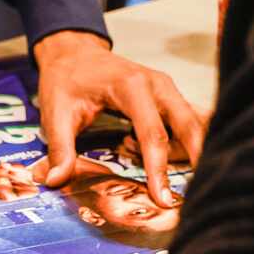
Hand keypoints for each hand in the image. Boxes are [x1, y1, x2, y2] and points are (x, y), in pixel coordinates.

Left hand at [33, 31, 206, 207]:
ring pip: (194, 122)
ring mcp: (166, 88)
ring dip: (189, 150)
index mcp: (131, 86)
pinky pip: (190, 119)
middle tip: (194, 195)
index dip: (159, 169)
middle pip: (189, 124)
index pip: (153, 133)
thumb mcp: (56, 112)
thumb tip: (56, 181)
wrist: (74, 52)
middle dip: (197, 158)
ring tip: (164, 173)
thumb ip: (60, 147)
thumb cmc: (66, 80)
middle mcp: (157, 84)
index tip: (163, 200)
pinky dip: (188, 141)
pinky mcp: (168, 95)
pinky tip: (169, 158)